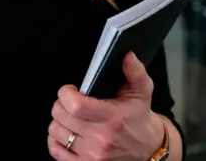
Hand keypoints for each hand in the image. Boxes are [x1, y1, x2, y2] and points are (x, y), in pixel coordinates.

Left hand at [47, 52, 165, 160]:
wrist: (149, 151)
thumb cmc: (140, 120)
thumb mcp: (142, 92)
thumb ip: (135, 71)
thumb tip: (128, 55)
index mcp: (112, 118)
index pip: (74, 105)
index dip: (65, 93)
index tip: (70, 90)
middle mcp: (100, 139)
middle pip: (60, 115)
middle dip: (61, 104)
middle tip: (71, 103)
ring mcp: (92, 155)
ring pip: (55, 131)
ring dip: (59, 122)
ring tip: (71, 117)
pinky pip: (56, 151)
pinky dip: (56, 140)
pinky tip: (67, 133)